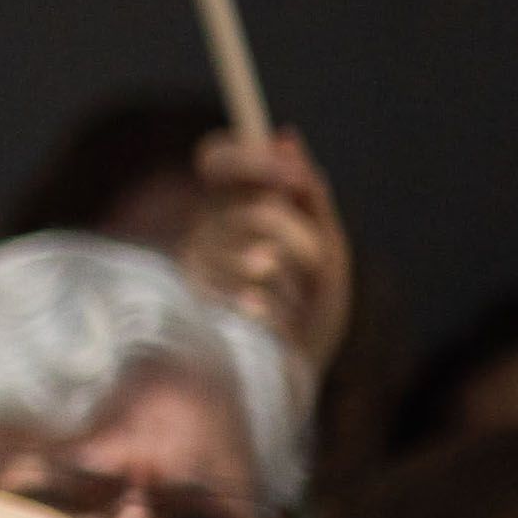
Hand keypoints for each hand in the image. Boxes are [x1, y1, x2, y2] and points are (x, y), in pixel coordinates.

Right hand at [182, 129, 352, 383]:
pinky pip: (252, 297)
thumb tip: (286, 136)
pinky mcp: (192, 311)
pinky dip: (277, 315)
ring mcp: (193, 272)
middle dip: (300, 237)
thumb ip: (309, 199)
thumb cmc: (307, 315)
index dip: (251, 159)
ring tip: (286, 305)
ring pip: (258, 252)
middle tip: (315, 264)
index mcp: (228, 213)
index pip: (216, 159)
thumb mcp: (324, 252)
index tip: (292, 175)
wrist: (288, 382)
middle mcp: (201, 236)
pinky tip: (269, 329)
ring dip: (294, 283)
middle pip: (255, 210)